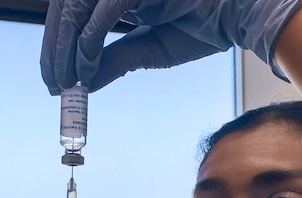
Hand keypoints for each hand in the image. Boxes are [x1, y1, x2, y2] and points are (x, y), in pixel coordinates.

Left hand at [40, 0, 301, 93]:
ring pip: (74, 8)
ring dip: (65, 49)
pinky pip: (100, 13)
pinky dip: (88, 43)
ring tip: (66, 82)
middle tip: (54, 86)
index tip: (54, 79)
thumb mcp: (151, 49)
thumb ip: (116, 60)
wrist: (247, 12)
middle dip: (55, 50)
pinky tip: (86, 68)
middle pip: (65, 7)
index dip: (57, 45)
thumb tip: (83, 83)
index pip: (72, 12)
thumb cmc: (208, 24)